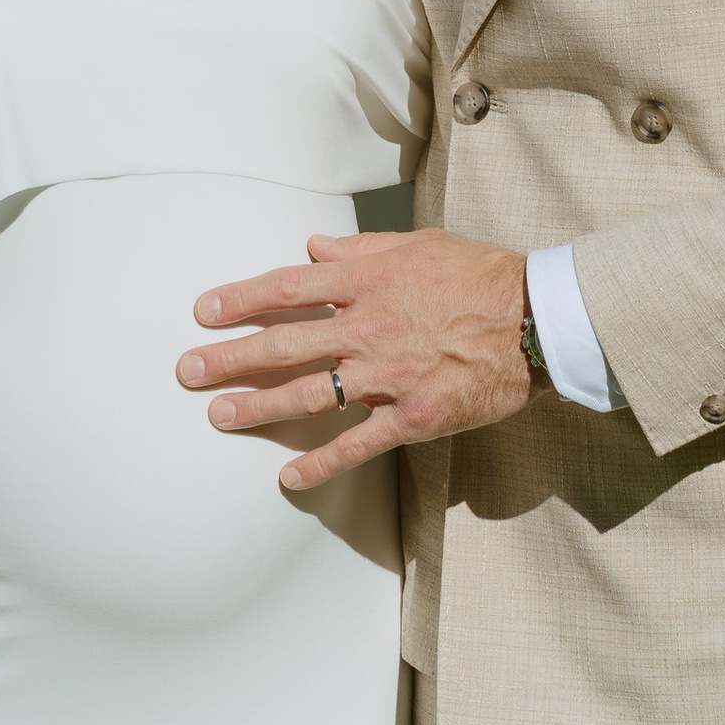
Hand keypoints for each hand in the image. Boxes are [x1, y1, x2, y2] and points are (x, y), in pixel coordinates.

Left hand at [179, 229, 531, 493]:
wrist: (536, 320)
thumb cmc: (481, 275)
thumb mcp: (419, 246)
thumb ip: (361, 250)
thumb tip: (313, 246)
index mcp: (367, 281)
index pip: (288, 288)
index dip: (241, 299)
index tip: (204, 311)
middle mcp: (368, 327)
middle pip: (283, 344)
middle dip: (229, 358)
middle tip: (187, 370)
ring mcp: (388, 376)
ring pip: (309, 395)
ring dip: (258, 407)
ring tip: (217, 415)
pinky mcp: (412, 417)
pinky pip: (357, 445)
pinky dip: (321, 465)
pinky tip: (287, 479)